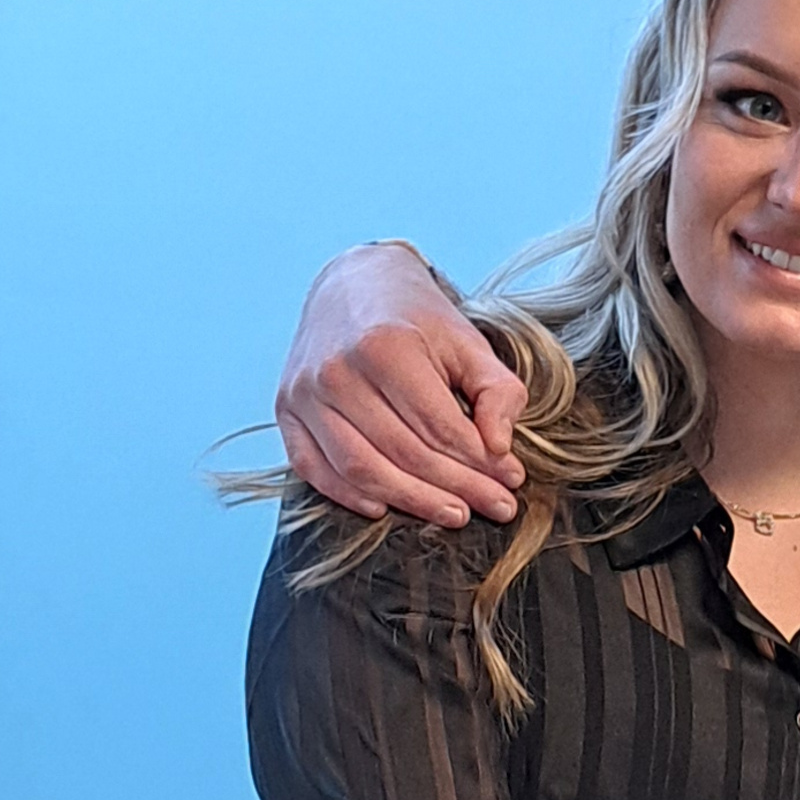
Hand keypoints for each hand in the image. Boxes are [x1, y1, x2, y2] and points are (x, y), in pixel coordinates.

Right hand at [275, 242, 528, 527]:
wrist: (352, 286)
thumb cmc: (418, 320)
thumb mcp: (469, 342)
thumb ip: (497, 392)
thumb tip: (500, 450)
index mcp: (386, 346)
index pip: (440, 427)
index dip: (481, 462)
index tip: (513, 480)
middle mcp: (337, 371)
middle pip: (405, 453)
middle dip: (459, 487)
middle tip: (498, 507)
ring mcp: (304, 393)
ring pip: (361, 469)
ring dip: (413, 501)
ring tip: (455, 514)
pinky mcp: (286, 411)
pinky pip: (314, 469)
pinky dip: (349, 496)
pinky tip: (386, 508)